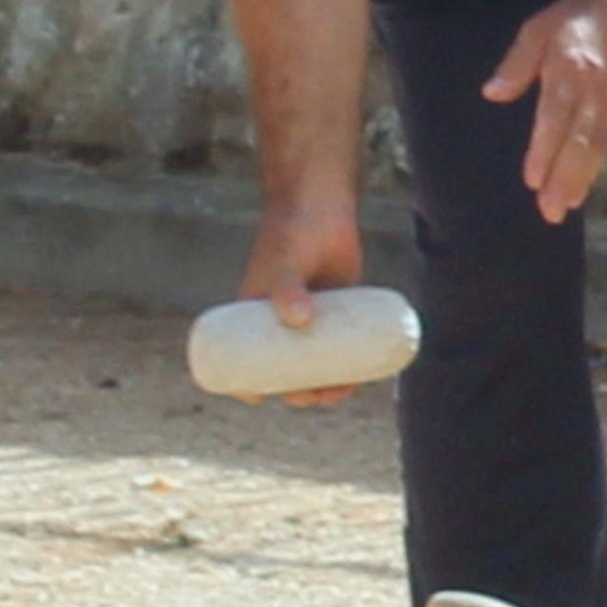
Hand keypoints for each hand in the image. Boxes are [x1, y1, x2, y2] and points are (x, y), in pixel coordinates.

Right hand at [236, 199, 368, 407]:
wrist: (322, 207)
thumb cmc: (291, 234)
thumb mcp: (284, 263)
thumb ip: (288, 288)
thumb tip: (300, 322)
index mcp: (255, 318)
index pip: (245, 360)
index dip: (250, 385)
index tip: (260, 398)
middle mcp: (282, 322)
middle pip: (287, 370)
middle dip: (298, 392)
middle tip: (313, 397)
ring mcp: (312, 317)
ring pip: (317, 363)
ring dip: (326, 385)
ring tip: (340, 393)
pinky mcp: (339, 309)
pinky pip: (341, 345)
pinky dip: (349, 365)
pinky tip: (360, 380)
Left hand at [483, 0, 606, 225]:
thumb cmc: (573, 19)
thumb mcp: (537, 29)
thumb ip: (516, 64)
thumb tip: (492, 93)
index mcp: (569, 72)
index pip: (554, 119)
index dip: (544, 152)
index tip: (532, 181)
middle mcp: (592, 94)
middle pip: (579, 143)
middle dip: (565, 179)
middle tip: (551, 211)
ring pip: (596, 149)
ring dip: (581, 181)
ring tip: (565, 207)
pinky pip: (606, 145)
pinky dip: (594, 169)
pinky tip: (582, 187)